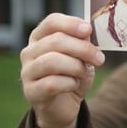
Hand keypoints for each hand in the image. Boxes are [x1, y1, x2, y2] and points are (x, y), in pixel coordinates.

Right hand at [20, 13, 104, 127]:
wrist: (64, 105)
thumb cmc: (72, 75)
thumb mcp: (81, 56)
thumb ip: (83, 42)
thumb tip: (87, 31)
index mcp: (40, 37)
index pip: (51, 22)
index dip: (71, 24)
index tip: (88, 30)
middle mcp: (29, 52)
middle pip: (56, 41)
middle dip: (83, 49)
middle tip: (99, 58)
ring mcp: (27, 72)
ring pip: (52, 61)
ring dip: (76, 67)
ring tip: (83, 73)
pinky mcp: (31, 91)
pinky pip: (52, 83)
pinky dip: (70, 83)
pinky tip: (74, 85)